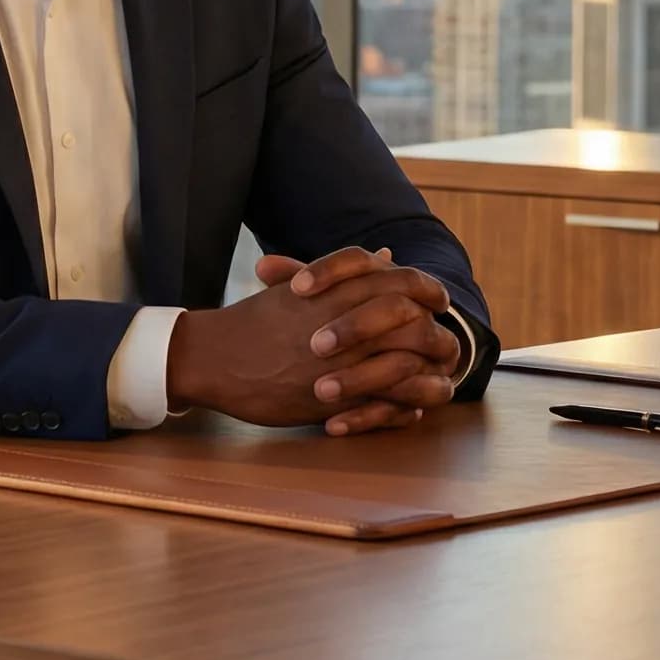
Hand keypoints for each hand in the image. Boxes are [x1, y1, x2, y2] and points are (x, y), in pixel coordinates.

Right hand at [166, 244, 455, 431]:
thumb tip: (387, 253)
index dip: (428, 290)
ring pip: (408, 363)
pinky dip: (408, 404)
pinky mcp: (335, 397)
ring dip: (429, 371)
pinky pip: (387, 401)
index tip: (438, 300)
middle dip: (437, 334)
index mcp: (337, 289)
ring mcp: (341, 360)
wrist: (215, 358)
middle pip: (414, 321)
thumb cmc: (255, 322)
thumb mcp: (301, 288)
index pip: (402, 281)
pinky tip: (415, 406)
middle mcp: (344, 320)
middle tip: (444, 343)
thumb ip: (348, 272)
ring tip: (437, 377)